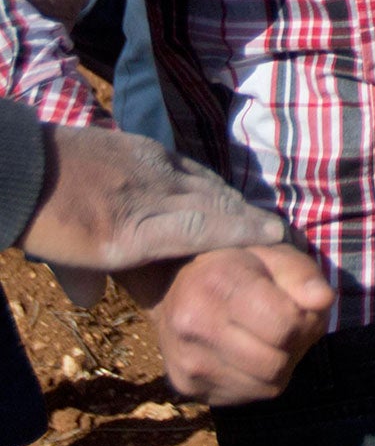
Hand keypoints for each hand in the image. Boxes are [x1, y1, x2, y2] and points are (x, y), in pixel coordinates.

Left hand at [21, 124, 288, 272]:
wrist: (20, 165)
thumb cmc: (40, 220)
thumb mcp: (61, 257)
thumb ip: (82, 277)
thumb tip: (91, 299)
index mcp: (136, 231)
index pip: (205, 228)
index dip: (244, 231)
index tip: (278, 235)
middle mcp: (154, 195)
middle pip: (215, 203)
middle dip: (248, 217)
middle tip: (275, 230)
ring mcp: (153, 165)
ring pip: (205, 183)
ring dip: (230, 201)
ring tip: (249, 214)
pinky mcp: (145, 146)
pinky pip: (188, 168)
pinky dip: (204, 183)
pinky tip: (208, 188)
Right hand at [134, 244, 332, 404]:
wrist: (177, 292)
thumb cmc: (239, 269)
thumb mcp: (276, 256)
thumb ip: (303, 275)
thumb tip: (324, 301)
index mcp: (216, 283)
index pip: (284, 325)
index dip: (307, 320)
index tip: (301, 307)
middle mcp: (193, 325)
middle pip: (275, 361)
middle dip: (296, 345)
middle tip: (292, 325)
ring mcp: (186, 361)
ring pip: (266, 383)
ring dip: (283, 364)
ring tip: (274, 339)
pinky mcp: (187, 387)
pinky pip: (248, 396)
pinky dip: (264, 379)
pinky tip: (254, 355)